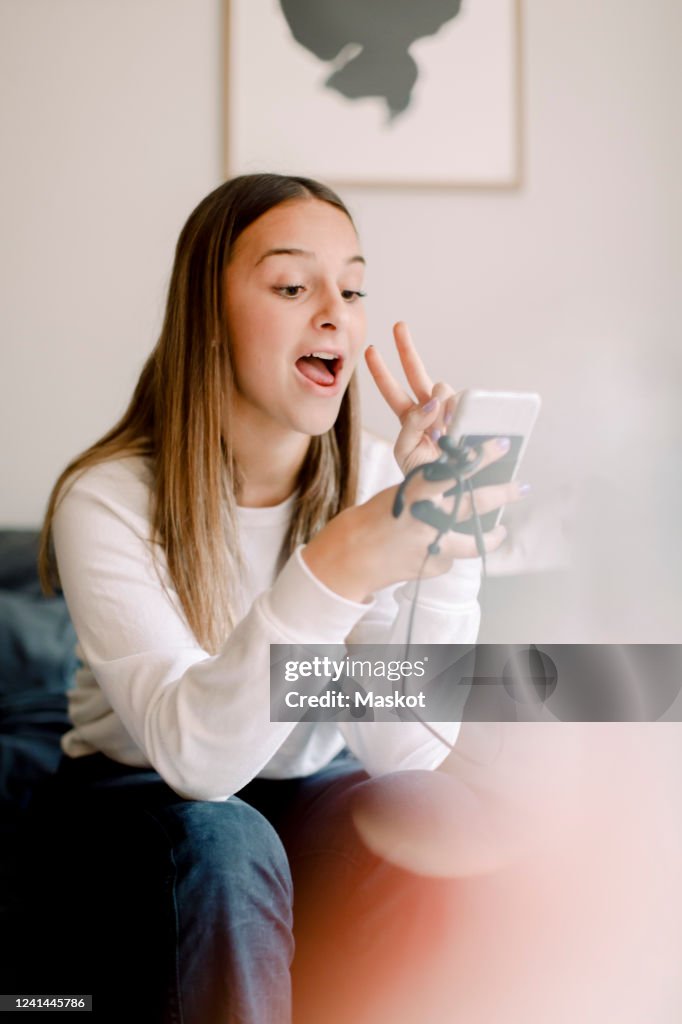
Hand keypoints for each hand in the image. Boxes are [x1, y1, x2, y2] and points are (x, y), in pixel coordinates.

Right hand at [303, 443, 525, 600]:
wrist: (350, 559)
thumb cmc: (374, 520)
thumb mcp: (398, 495)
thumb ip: (428, 490)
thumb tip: (459, 480)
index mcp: (413, 493)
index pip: (453, 470)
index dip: (478, 458)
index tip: (499, 446)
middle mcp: (425, 519)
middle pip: (473, 505)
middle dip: (502, 493)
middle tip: (521, 486)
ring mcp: (431, 546)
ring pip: (474, 543)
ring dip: (492, 536)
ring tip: (502, 531)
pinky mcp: (432, 566)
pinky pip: (451, 557)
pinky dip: (447, 552)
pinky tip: (434, 550)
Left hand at [365, 321, 457, 475]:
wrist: (448, 490)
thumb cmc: (424, 475)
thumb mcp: (406, 451)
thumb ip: (412, 425)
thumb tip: (430, 402)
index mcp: (410, 419)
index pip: (392, 390)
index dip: (381, 371)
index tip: (370, 349)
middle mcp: (429, 411)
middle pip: (416, 373)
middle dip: (406, 349)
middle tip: (398, 326)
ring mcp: (449, 411)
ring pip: (441, 388)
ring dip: (437, 400)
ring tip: (440, 429)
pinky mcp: (467, 415)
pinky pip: (461, 402)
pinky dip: (455, 409)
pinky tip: (455, 424)